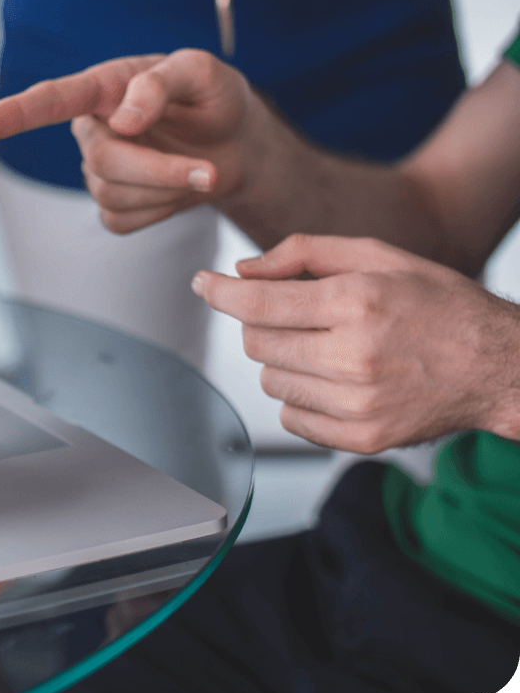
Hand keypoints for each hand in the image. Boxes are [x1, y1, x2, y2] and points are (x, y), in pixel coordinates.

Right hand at [0, 49, 257, 232]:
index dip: (10, 115)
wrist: (236, 145)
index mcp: (103, 88)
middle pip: (103, 161)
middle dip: (159, 170)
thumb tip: (123, 119)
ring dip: (168, 189)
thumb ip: (161, 83)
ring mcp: (99, 171)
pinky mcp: (113, 207)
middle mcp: (92, 129)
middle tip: (209, 170)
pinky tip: (177, 190)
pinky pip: (123, 221)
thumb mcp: (202, 72)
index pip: (49, 101)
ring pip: (114, 195)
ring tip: (202, 169)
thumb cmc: (213, 98)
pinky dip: (161, 211)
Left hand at [192, 234, 519, 451]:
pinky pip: (291, 418)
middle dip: (263, 323)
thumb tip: (242, 271)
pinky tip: (335, 380)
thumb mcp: (377, 256)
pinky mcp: (362, 439)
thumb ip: (303, 253)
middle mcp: (354, 356)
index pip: (258, 304)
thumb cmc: (437, 304)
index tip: (202, 284)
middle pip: (257, 343)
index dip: (219, 293)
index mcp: (357, 303)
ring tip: (327, 347)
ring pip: (269, 381)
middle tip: (298, 315)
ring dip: (283, 361)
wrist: (498, 365)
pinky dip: (300, 398)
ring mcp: (358, 404)